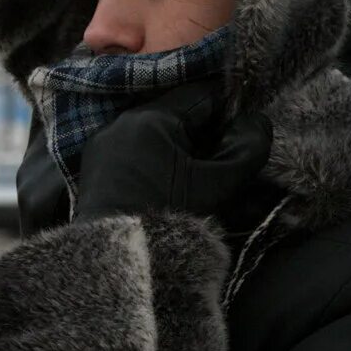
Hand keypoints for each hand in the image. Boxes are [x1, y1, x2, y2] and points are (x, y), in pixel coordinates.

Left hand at [75, 80, 271, 221]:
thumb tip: (256, 120)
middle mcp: (122, 121)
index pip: (199, 96)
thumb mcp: (219, 184)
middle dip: (201, 130)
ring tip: (195, 172)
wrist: (120, 254)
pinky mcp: (94, 161)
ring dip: (176, 143)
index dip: (227, 110)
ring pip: (152, 129)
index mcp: (152, 117)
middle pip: (174, 112)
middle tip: (220, 157)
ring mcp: (103, 140)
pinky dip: (152, 154)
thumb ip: (247, 148)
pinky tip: (165, 179)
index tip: (241, 131)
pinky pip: (131, 146)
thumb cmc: (172, 214)